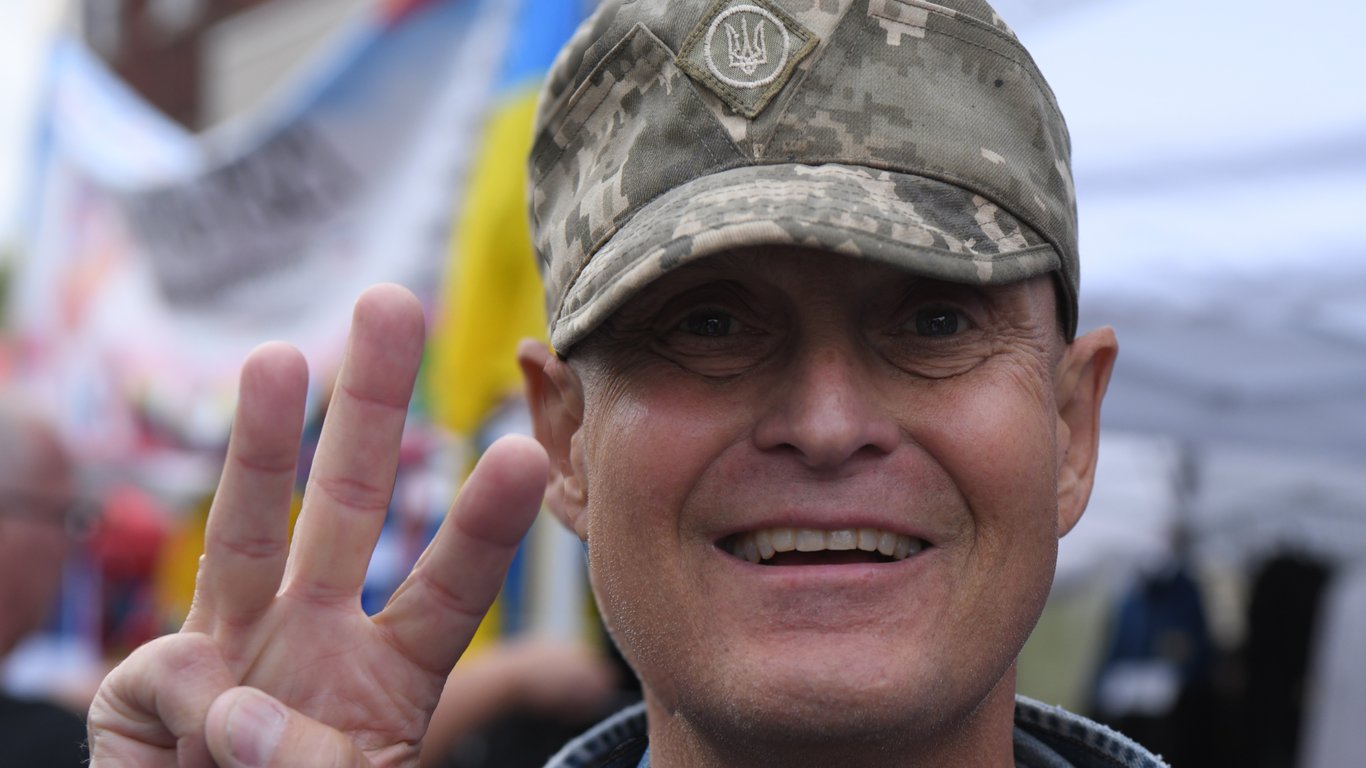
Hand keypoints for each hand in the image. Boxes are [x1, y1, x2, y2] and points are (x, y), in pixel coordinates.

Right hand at [88, 284, 548, 766]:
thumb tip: (243, 715)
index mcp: (392, 674)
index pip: (448, 585)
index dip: (484, 525)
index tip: (526, 455)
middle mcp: (315, 641)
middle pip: (351, 506)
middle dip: (371, 407)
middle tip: (394, 304)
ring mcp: (231, 653)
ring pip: (249, 528)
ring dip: (262, 444)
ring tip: (278, 357)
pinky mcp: (147, 687)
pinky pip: (177, 675)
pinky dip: (201, 706)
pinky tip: (216, 744)